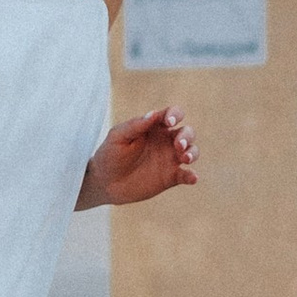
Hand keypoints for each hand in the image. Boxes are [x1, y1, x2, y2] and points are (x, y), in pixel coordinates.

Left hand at [80, 105, 197, 209]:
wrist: (104, 183)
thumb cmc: (109, 155)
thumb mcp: (117, 137)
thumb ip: (135, 125)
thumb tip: (153, 114)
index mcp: (154, 127)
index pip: (172, 114)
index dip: (175, 114)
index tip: (169, 122)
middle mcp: (166, 141)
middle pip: (187, 132)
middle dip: (187, 136)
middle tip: (178, 145)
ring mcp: (170, 159)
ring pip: (191, 151)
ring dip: (192, 152)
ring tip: (184, 158)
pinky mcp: (170, 177)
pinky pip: (186, 175)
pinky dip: (192, 176)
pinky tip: (192, 177)